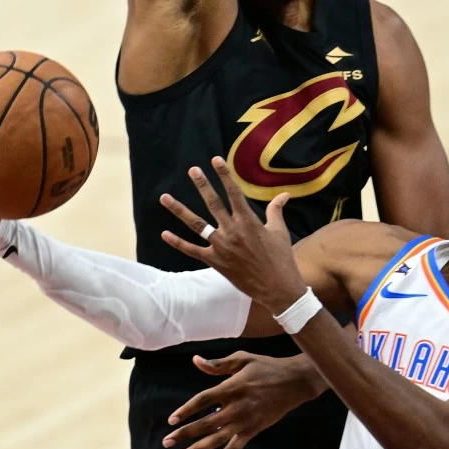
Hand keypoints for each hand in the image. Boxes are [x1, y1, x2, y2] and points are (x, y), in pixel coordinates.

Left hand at [161, 156, 304, 313]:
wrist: (277, 287)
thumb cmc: (281, 259)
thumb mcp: (280, 232)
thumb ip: (276, 211)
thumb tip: (284, 194)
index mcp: (249, 221)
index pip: (234, 192)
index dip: (224, 175)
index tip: (215, 160)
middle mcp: (232, 231)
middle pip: (213, 203)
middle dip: (202, 185)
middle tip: (192, 170)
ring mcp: (221, 246)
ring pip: (196, 224)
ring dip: (179, 210)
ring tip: (164, 198)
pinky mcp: (215, 262)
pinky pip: (192, 250)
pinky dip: (177, 243)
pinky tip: (164, 234)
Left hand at [162, 352, 328, 448]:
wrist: (295, 382)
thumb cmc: (267, 367)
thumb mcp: (242, 359)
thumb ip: (218, 364)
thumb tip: (195, 361)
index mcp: (231, 387)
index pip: (203, 400)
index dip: (186, 410)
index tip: (171, 420)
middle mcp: (236, 407)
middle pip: (205, 424)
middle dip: (184, 434)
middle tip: (166, 443)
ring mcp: (245, 421)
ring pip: (217, 439)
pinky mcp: (253, 430)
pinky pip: (235, 448)